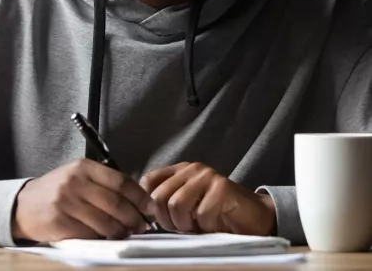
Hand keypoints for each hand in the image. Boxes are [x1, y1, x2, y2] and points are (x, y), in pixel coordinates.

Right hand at [12, 159, 155, 242]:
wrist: (24, 204)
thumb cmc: (57, 189)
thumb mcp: (78, 175)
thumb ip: (103, 182)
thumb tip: (136, 196)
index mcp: (83, 167)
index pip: (120, 181)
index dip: (140, 196)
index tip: (150, 207)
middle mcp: (76, 182)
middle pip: (116, 203)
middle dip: (134, 217)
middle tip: (142, 225)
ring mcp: (67, 203)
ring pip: (106, 222)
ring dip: (121, 231)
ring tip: (125, 232)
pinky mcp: (61, 223)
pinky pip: (90, 235)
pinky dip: (102, 238)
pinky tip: (105, 237)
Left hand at [140, 162, 275, 235]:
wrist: (254, 217)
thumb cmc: (216, 215)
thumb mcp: (186, 207)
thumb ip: (167, 203)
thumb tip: (142, 213)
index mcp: (179, 171)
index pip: (149, 180)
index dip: (148, 203)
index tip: (157, 221)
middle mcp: (191, 169)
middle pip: (159, 196)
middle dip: (166, 220)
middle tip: (181, 228)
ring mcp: (207, 176)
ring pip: (176, 204)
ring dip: (185, 225)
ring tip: (196, 227)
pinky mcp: (222, 188)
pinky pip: (201, 214)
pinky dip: (205, 227)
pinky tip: (214, 225)